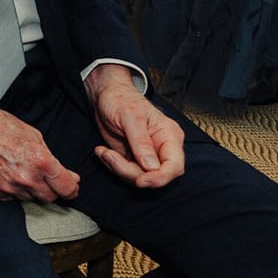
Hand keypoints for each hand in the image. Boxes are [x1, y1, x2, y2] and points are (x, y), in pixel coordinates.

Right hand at [0, 96, 80, 201]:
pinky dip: (14, 189)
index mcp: (40, 161)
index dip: (73, 188)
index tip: (72, 185)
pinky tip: (8, 173)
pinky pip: (12, 197)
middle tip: (48, 176)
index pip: (67, 188)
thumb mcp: (32, 134)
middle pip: (51, 197)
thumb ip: (50, 157)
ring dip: (32, 189)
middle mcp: (25, 178)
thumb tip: (64, 174)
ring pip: (31, 198)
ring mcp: (8, 187)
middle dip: (53, 188)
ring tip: (23, 170)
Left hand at [88, 70, 184, 188]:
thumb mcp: (130, 116)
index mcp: (169, 136)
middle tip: (109, 156)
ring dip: (117, 168)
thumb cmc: (121, 99)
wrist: (106, 96)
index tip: (140, 181)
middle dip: (130, 172)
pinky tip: (102, 151)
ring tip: (103, 151)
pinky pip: (125, 172)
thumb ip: (141, 142)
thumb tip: (152, 167)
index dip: (159, 178)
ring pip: (138, 176)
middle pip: (155, 176)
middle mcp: (162, 148)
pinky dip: (112, 165)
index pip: (174, 167)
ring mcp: (147, 155)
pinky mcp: (133, 158)